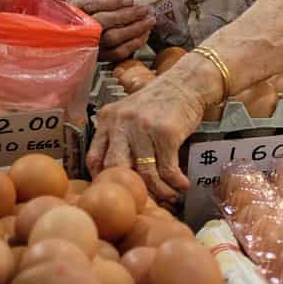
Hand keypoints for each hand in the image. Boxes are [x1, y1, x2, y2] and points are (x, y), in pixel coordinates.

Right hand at [71, 0, 154, 61]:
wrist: (85, 32)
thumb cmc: (96, 9)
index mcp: (78, 7)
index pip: (91, 3)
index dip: (112, 1)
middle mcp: (81, 26)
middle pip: (103, 20)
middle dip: (128, 14)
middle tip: (145, 9)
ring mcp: (90, 43)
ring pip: (112, 37)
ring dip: (135, 29)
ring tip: (149, 20)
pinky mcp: (100, 57)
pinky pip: (118, 53)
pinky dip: (134, 44)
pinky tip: (145, 34)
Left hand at [86, 74, 203, 202]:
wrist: (188, 82)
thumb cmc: (161, 101)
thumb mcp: (131, 114)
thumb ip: (120, 138)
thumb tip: (119, 175)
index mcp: (109, 118)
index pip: (93, 158)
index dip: (102, 180)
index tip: (116, 191)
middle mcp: (122, 122)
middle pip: (115, 168)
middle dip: (129, 189)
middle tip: (141, 201)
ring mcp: (143, 127)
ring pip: (145, 173)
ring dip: (159, 191)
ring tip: (169, 198)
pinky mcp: (166, 133)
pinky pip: (168, 169)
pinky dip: (176, 182)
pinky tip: (183, 185)